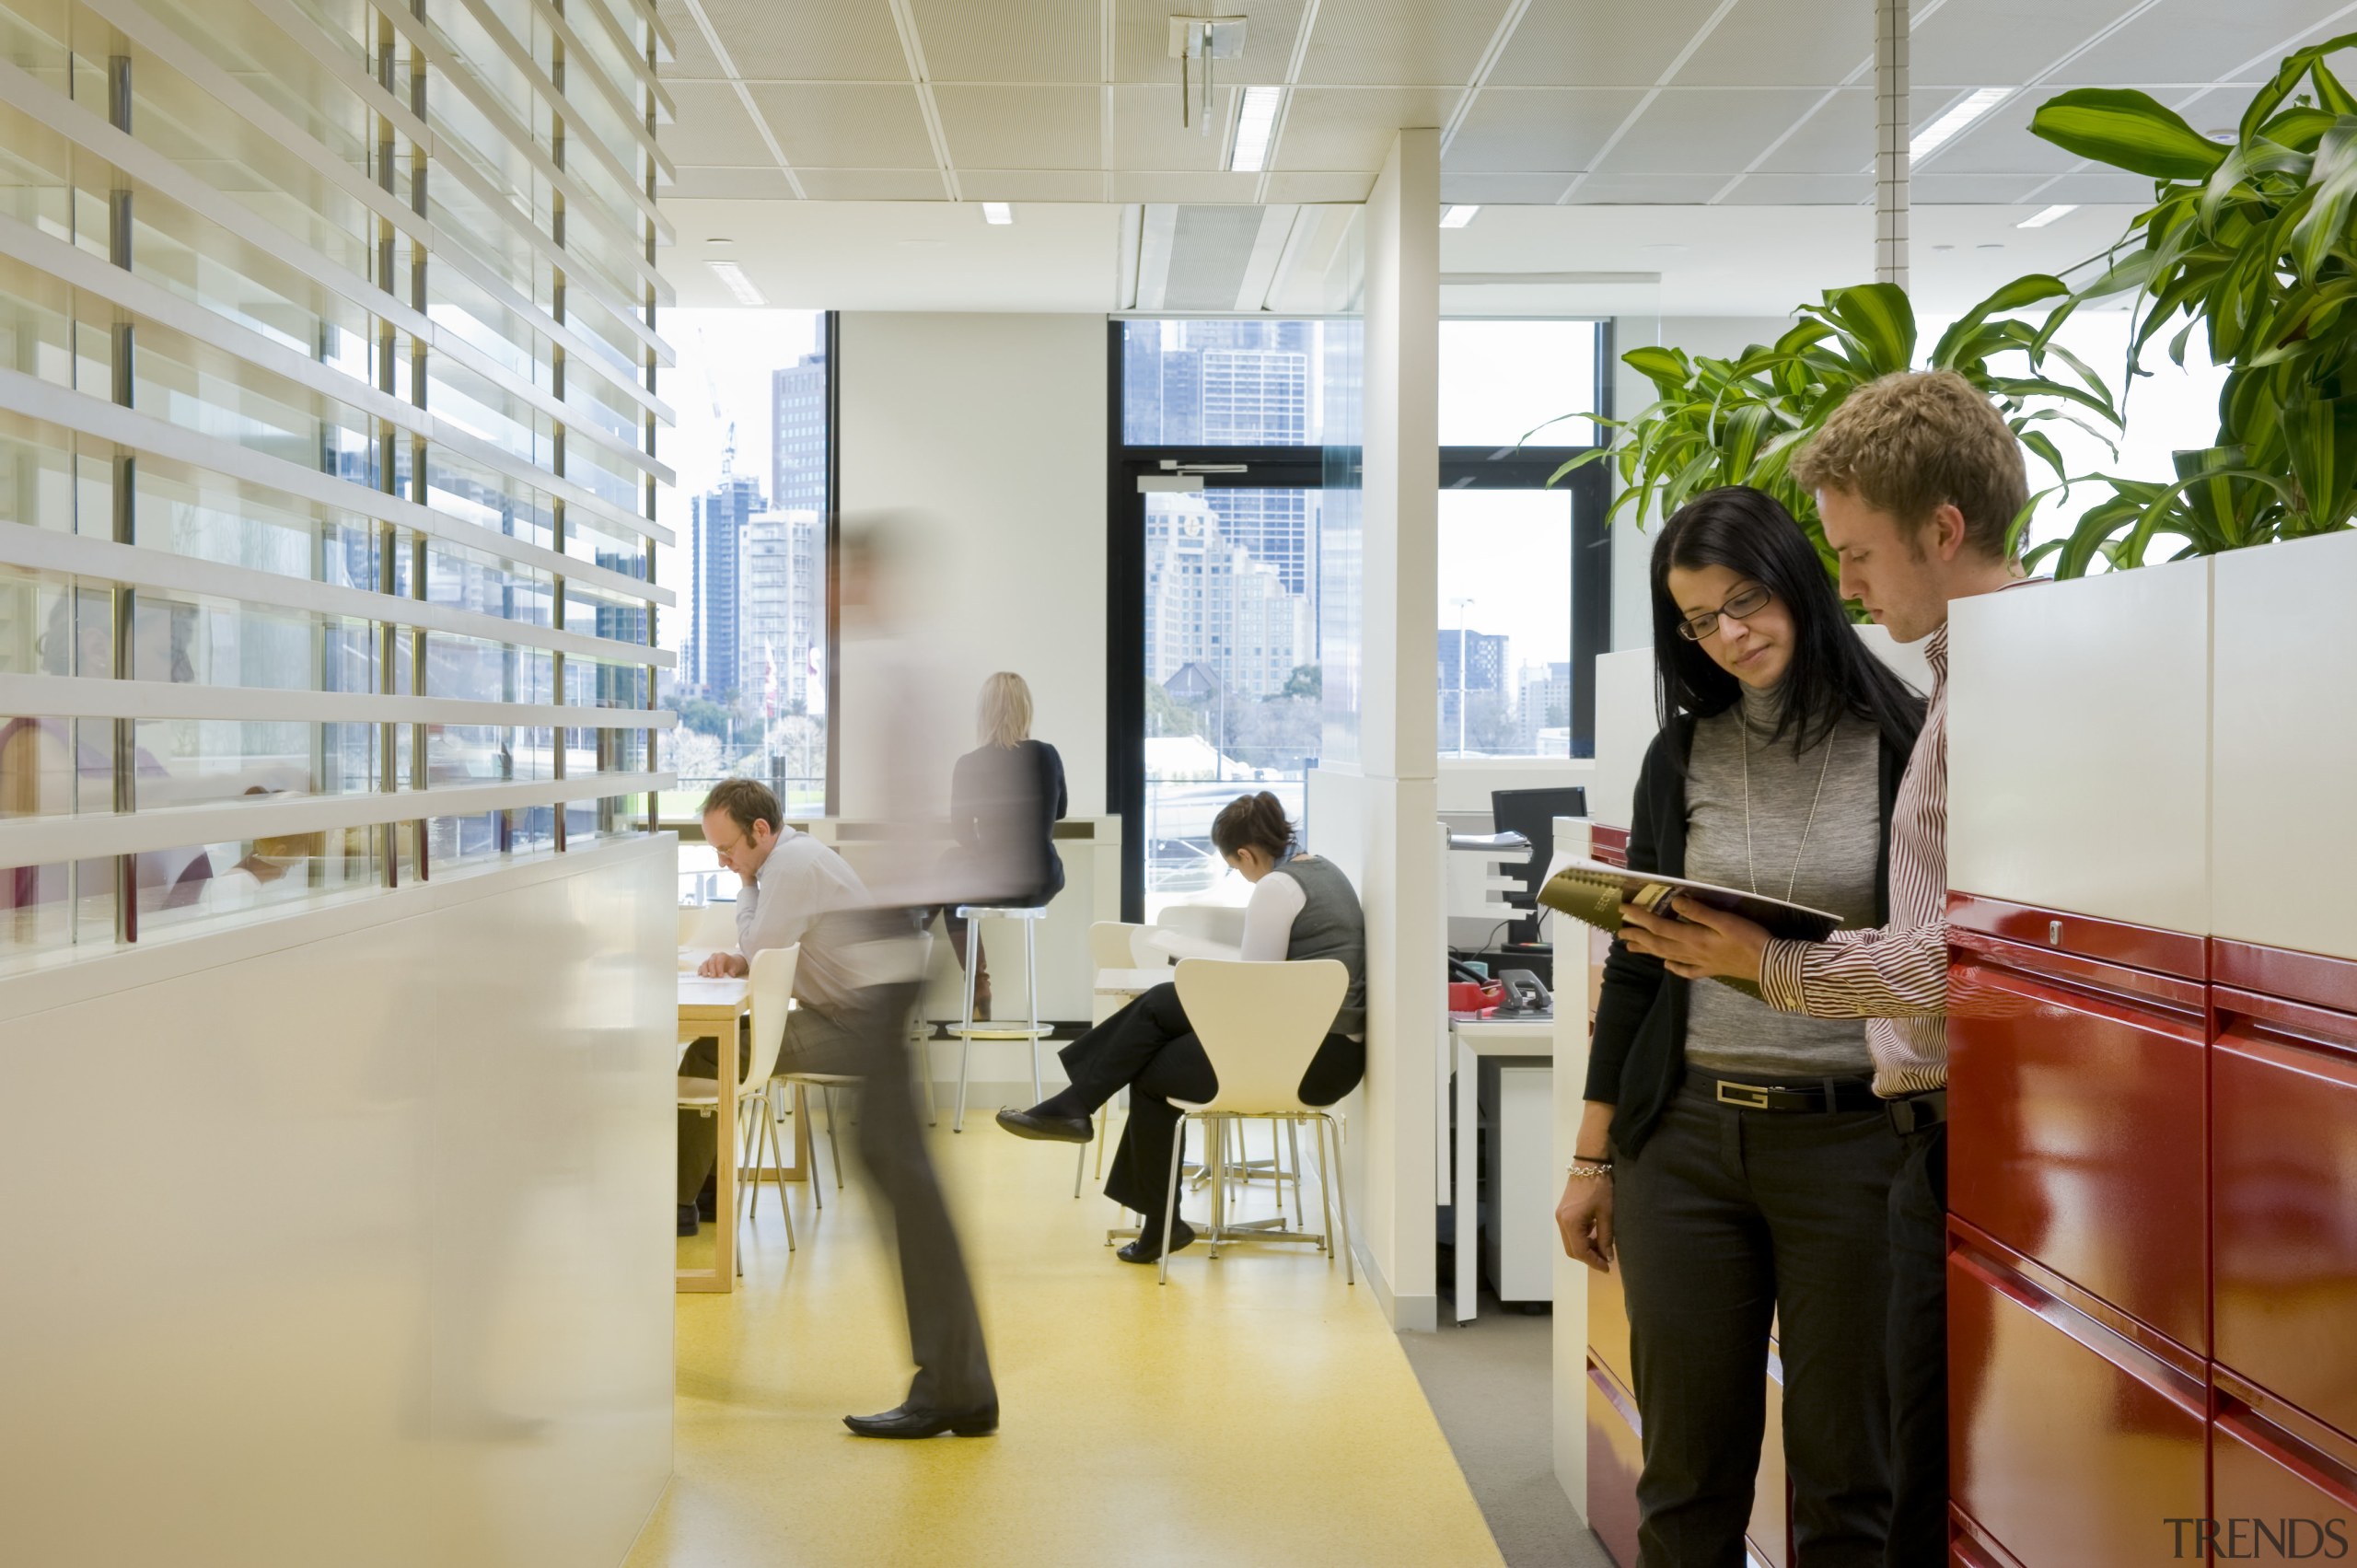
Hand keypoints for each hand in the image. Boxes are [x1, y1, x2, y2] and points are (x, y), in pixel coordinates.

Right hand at [697, 951, 747, 978]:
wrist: (730, 963)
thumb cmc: (732, 965)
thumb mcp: (735, 967)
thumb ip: (733, 970)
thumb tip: (732, 974)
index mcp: (722, 956)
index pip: (719, 961)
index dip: (719, 968)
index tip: (720, 976)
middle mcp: (715, 956)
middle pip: (711, 962)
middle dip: (712, 970)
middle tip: (713, 977)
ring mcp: (709, 960)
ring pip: (705, 963)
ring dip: (704, 970)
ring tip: (705, 976)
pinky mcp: (706, 964)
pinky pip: (701, 966)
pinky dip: (700, 970)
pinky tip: (700, 974)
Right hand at [1555, 1171, 1614, 1271]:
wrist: (1589, 1165)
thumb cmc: (1600, 1187)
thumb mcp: (1607, 1214)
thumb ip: (1606, 1237)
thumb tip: (1608, 1257)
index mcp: (1571, 1223)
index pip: (1580, 1251)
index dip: (1594, 1262)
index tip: (1608, 1268)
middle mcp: (1562, 1222)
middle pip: (1572, 1250)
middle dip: (1589, 1258)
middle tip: (1606, 1260)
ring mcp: (1561, 1217)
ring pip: (1570, 1242)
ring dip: (1585, 1249)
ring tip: (1602, 1248)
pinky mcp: (1563, 1213)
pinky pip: (1570, 1233)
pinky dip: (1582, 1239)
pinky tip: (1595, 1235)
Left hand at [1618, 896, 1769, 982]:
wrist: (1770, 965)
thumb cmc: (1749, 939)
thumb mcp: (1725, 920)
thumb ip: (1699, 911)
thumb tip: (1675, 901)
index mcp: (1693, 938)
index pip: (1659, 927)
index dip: (1640, 918)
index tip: (1624, 910)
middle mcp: (1692, 952)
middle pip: (1658, 944)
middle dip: (1637, 936)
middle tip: (1619, 932)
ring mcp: (1700, 963)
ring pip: (1667, 956)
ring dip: (1648, 951)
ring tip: (1631, 947)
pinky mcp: (1711, 970)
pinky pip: (1687, 971)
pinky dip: (1674, 968)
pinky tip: (1668, 966)